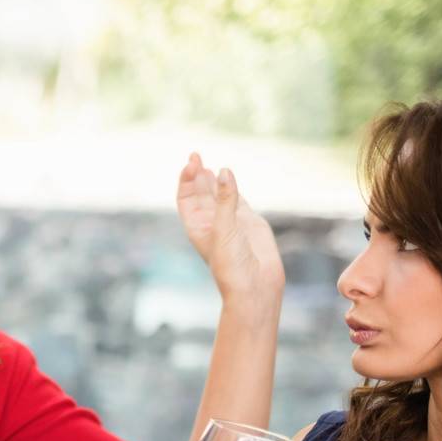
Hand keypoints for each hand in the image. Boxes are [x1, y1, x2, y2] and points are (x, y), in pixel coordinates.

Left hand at [176, 153, 284, 300]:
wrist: (255, 285)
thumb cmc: (232, 264)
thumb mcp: (225, 229)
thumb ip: (225, 200)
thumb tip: (224, 171)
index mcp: (197, 228)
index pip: (186, 199)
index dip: (186, 181)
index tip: (191, 164)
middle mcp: (212, 223)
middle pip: (200, 194)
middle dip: (197, 176)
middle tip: (195, 155)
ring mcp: (231, 221)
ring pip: (220, 196)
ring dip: (213, 181)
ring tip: (208, 167)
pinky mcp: (250, 222)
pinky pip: (239, 200)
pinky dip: (234, 188)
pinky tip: (229, 176)